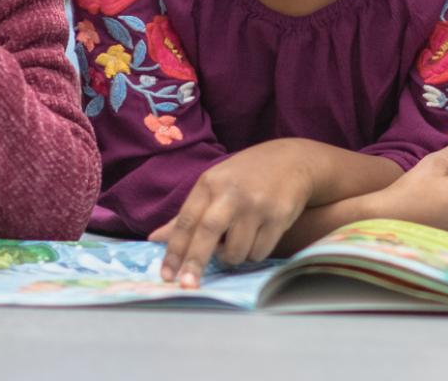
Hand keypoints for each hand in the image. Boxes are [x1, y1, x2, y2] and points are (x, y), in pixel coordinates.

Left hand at [150, 144, 314, 287]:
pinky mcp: (279, 216)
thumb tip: (154, 239)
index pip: (186, 220)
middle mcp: (232, 193)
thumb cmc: (246, 176)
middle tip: (186, 285)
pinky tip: (257, 236)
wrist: (293, 160)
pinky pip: (259, 252)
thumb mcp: (214, 186)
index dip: (174, 250)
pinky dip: (254, 253)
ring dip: (233, 257)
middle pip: (207, 233)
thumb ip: (187, 215)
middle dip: (195, 263)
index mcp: (210, 184)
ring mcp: (257, 205)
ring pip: (236, 251)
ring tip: (237, 241)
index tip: (165, 275)